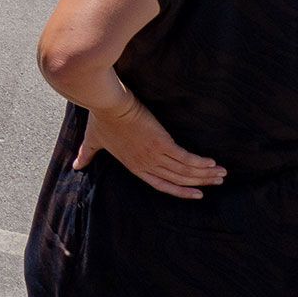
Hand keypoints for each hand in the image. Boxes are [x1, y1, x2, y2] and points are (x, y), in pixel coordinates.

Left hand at [74, 96, 224, 199]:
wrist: (106, 102)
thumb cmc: (100, 118)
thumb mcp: (93, 141)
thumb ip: (86, 155)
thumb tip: (75, 166)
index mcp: (132, 165)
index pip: (160, 184)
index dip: (179, 191)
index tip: (196, 194)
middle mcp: (145, 164)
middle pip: (177, 179)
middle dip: (199, 182)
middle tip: (217, 182)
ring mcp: (153, 155)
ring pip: (184, 170)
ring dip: (205, 173)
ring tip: (222, 174)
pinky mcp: (161, 142)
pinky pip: (185, 158)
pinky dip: (200, 163)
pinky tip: (213, 163)